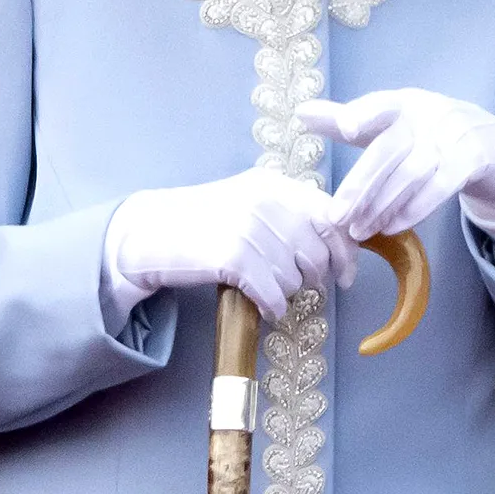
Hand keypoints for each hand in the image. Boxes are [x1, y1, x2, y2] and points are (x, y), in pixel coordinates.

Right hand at [103, 168, 356, 322]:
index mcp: (277, 185)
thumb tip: (341, 244)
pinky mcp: (234, 257)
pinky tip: (264, 306)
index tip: (346, 275)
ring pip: (295, 278)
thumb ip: (292, 215)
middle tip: (297, 285)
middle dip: (314, 278)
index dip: (346, 252)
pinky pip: (273, 294)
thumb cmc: (205, 223)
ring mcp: (250, 228)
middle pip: (317, 254)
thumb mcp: (252, 202)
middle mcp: (267, 202)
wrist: (148, 233)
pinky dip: (273, 307)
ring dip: (286, 293)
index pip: (332, 218)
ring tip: (265, 287)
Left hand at [297, 89, 494, 244]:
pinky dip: (417, 207)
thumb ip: (349, 120)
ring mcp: (456, 135)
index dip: (364, 113)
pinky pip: (443, 185)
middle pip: (391, 149)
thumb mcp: (394, 124)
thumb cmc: (431, 134)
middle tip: (335, 217)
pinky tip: (393, 226)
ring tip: (359, 231)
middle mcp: (431, 114)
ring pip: (414, 172)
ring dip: (384, 205)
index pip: (383, 105)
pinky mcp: (475, 158)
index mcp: (406, 103)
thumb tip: (300, 113)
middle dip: (361, 185)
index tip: (345, 126)